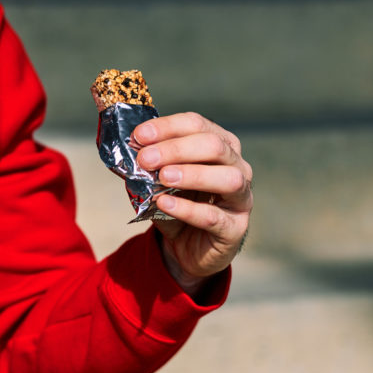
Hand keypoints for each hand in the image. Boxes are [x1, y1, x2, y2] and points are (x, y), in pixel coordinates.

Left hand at [133, 113, 252, 295]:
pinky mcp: (235, 228)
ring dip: (192, 174)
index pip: (198, 125)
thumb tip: (130, 150)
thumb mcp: (160, 181)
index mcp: (221, 145)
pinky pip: (213, 216)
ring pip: (228, 178)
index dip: (168, 127)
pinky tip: (165, 204)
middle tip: (146, 158)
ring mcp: (242, 198)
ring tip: (162, 177)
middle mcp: (238, 166)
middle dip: (176, 149)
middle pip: (214, 146)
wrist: (188, 248)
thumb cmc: (178, 206)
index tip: (139, 136)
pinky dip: (187, 209)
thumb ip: (150, 166)